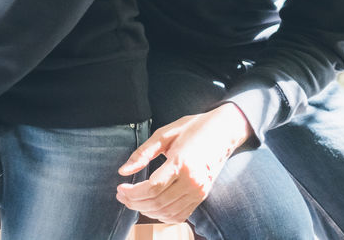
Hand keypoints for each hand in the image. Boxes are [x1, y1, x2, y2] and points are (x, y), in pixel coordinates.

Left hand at [115, 104, 253, 223]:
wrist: (223, 131)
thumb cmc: (193, 128)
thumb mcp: (165, 134)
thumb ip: (143, 153)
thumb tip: (123, 171)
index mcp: (181, 162)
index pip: (152, 187)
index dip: (132, 192)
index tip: (120, 188)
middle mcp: (192, 181)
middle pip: (157, 202)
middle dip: (134, 202)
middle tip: (121, 195)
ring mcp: (199, 191)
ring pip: (166, 212)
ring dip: (145, 210)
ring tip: (132, 200)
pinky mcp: (202, 196)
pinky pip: (179, 215)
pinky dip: (162, 215)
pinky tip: (151, 206)